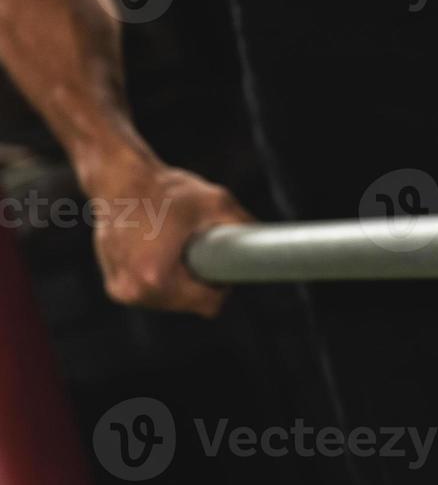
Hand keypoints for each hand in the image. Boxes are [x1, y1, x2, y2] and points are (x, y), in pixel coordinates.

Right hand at [83, 158, 251, 316]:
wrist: (118, 179)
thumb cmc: (167, 189)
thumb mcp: (216, 202)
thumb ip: (245, 224)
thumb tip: (275, 241)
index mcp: (156, 279)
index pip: (209, 305)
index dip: (222, 285)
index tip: (219, 260)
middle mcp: (134, 292)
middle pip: (189, 305)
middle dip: (199, 283)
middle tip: (197, 248)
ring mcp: (121, 292)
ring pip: (171, 301)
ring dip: (179, 282)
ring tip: (174, 246)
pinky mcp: (114, 287)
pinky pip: (152, 293)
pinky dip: (160, 278)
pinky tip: (158, 250)